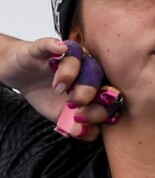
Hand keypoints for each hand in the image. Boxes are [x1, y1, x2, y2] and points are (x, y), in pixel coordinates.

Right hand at [0, 37, 121, 140]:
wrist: (21, 77)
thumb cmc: (48, 96)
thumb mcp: (61, 117)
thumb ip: (77, 128)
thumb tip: (85, 133)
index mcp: (96, 87)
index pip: (109, 95)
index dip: (102, 108)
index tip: (84, 120)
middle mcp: (87, 69)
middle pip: (99, 75)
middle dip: (90, 92)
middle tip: (74, 103)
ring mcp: (68, 56)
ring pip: (80, 59)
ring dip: (71, 74)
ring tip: (59, 88)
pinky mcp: (46, 48)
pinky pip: (53, 44)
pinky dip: (55, 46)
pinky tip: (58, 49)